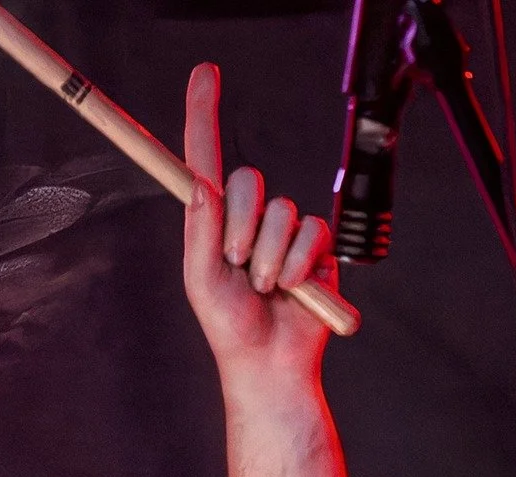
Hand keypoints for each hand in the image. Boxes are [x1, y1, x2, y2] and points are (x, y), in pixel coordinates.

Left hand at [182, 62, 334, 380]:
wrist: (270, 364)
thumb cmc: (230, 327)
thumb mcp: (201, 282)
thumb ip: (199, 233)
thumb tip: (199, 186)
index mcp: (214, 222)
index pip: (207, 159)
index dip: (203, 116)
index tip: (205, 73)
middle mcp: (249, 219)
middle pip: (248, 182)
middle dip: (239, 227)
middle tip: (236, 266)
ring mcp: (285, 231)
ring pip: (281, 212)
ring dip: (269, 258)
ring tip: (264, 288)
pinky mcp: (316, 248)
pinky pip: (311, 233)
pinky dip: (297, 265)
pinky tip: (292, 288)